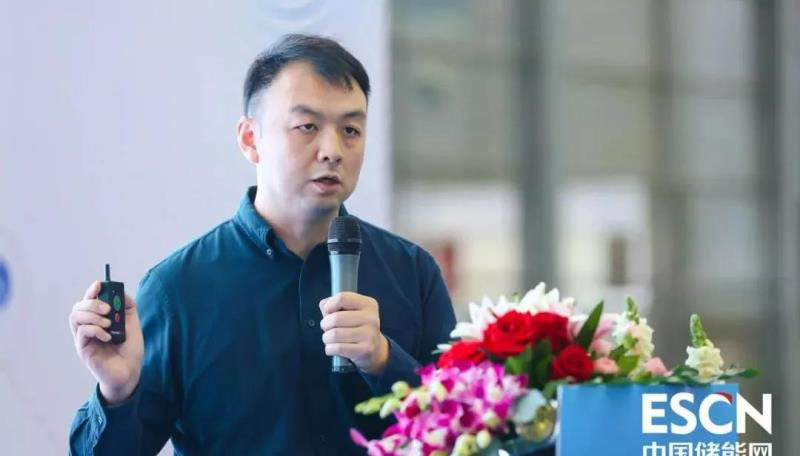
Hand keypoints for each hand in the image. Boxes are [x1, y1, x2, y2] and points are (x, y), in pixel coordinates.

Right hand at [68, 281, 143, 404]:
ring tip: (109, 324)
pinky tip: (108, 337)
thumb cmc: (130, 349)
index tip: (99, 285)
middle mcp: (87, 327)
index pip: (87, 301)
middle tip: (108, 309)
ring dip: (93, 316)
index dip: (91, 291)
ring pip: (75, 317)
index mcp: (98, 319)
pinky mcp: (83, 349)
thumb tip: (121, 291)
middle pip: (78, 307)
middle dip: (92, 303)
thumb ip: (127, 307)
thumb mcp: (132, 324)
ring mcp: (84, 338)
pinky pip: (82, 332)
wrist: (130, 371)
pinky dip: (95, 330)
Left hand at [319, 292, 389, 373]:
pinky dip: (329, 349)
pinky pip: (338, 348)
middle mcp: (371, 318)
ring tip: (330, 339)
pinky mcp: (366, 349)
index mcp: (368, 304)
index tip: (328, 312)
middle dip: (325, 325)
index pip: (342, 298)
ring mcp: (370, 334)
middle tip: (327, 328)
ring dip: (326, 338)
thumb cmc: (356, 326)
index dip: (329, 305)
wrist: (374, 348)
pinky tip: (333, 348)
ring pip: (334, 334)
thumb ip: (333, 303)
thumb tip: (325, 307)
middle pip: (336, 318)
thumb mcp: (349, 310)